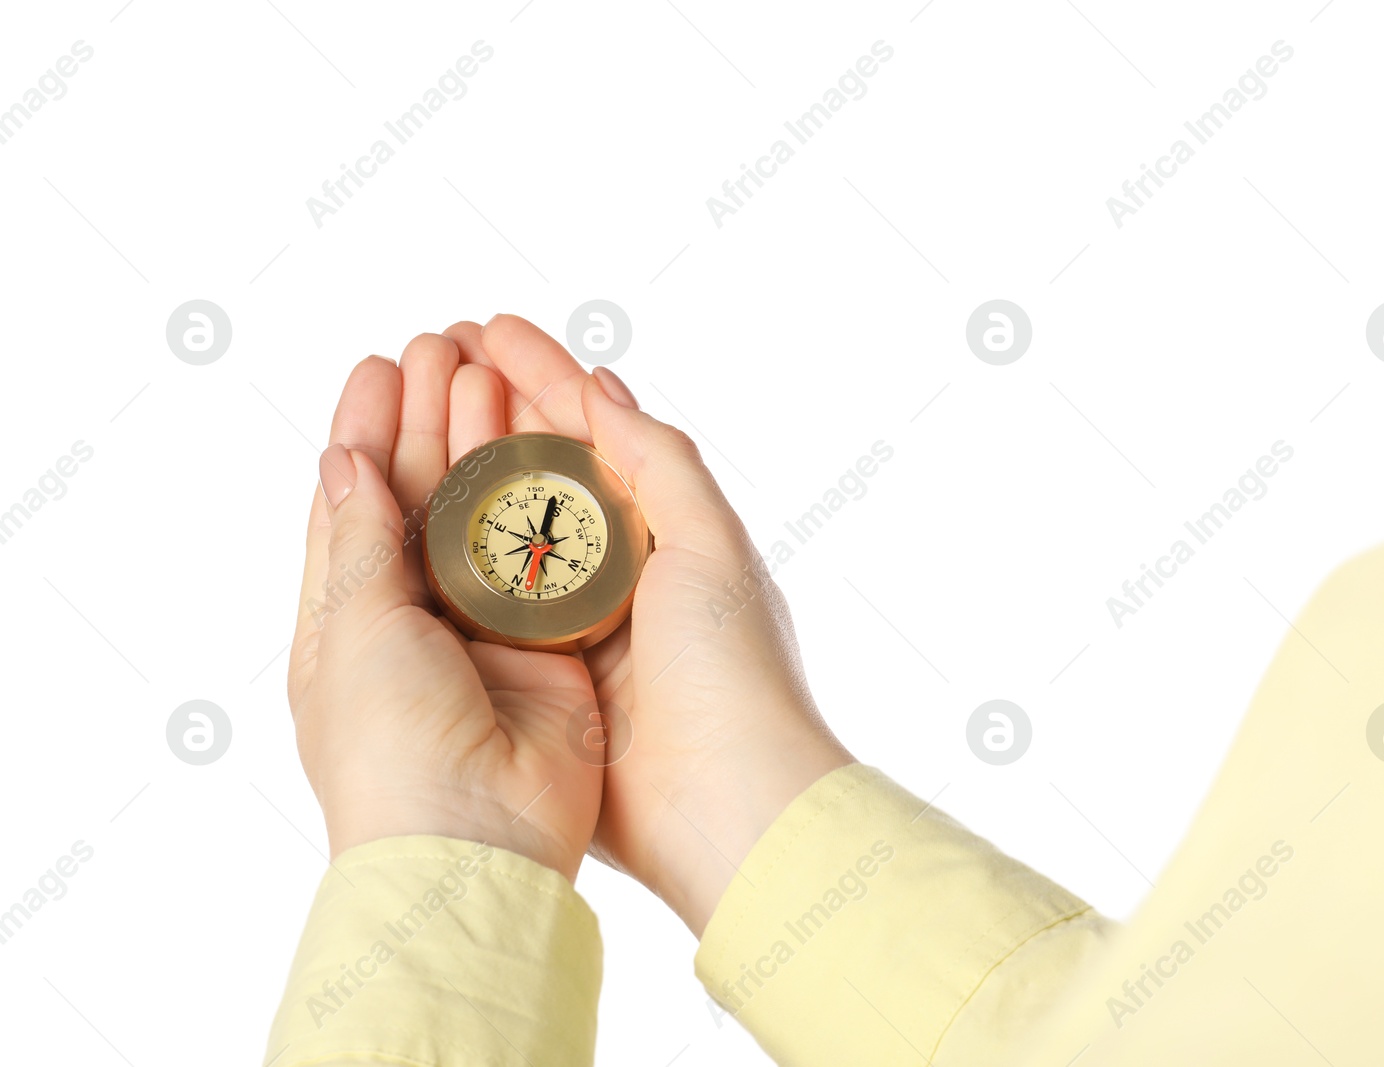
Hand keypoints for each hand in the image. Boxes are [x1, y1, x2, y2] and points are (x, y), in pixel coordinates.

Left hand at [287, 339, 601, 882]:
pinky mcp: (553, 642)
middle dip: (434, 418)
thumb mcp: (353, 630)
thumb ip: (358, 540)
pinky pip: (549, 555)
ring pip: (490, 513)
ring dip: (491, 442)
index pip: (354, 502)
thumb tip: (344, 460)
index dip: (368, 429)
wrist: (476, 841)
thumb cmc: (388, 746)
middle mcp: (418, 616)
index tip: (384, 364)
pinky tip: (556, 440)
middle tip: (450, 344)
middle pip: (426, 495)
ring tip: (498, 367)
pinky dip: (550, 499)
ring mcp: (488, 629)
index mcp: (349, 617)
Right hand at [450, 314, 854, 934]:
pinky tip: (405, 515)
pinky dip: (449, 556)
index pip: (595, 432)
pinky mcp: (539, 682)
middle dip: (492, 409)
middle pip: (541, 472)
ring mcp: (575, 627)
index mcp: (670, 533)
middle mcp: (621, 573)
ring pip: (504, 531)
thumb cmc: (733, 671)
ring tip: (409, 406)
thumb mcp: (710, 544)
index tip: (486, 326)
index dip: (543, 375)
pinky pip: (482, 604)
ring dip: (461, 469)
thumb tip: (599, 383)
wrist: (727, 810)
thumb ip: (658, 459)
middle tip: (432, 351)